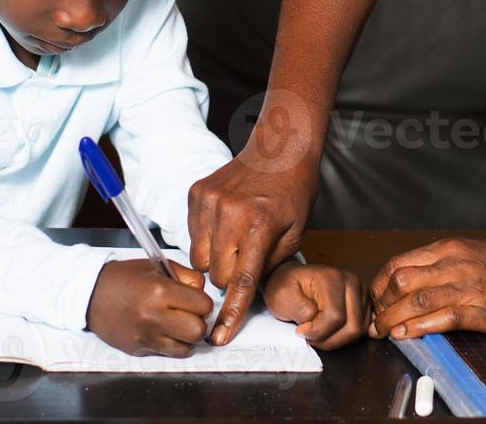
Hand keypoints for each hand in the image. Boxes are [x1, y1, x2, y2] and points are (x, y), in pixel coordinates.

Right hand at [86, 259, 213, 356]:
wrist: (92, 295)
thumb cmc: (125, 278)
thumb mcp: (157, 267)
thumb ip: (186, 277)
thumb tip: (204, 293)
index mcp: (159, 291)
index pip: (203, 305)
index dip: (202, 302)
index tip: (195, 299)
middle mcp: (153, 316)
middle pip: (198, 330)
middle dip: (198, 321)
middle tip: (189, 313)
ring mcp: (146, 336)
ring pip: (188, 347)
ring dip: (187, 336)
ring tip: (177, 323)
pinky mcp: (140, 349)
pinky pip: (170, 353)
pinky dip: (174, 345)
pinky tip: (166, 332)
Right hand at [188, 133, 319, 345]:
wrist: (279, 148)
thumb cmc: (293, 191)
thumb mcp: (294, 233)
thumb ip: (269, 266)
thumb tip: (246, 292)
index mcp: (259, 225)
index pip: (240, 281)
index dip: (230, 313)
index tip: (219, 336)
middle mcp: (229, 213)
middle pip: (215, 274)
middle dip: (229, 275)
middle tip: (247, 257)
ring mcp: (208, 201)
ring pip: (198, 258)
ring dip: (215, 258)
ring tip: (235, 238)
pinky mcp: (196, 193)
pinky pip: (191, 233)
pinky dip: (206, 236)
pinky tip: (225, 221)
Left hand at [263, 260, 368, 350]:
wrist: (292, 281)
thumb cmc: (286, 287)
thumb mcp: (281, 296)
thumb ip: (300, 309)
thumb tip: (316, 319)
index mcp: (332, 277)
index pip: (335, 317)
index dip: (317, 331)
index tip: (300, 329)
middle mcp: (352, 282)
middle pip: (352, 327)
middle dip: (328, 339)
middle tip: (309, 334)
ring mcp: (361, 292)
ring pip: (358, 332)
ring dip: (335, 339)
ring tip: (317, 331)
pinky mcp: (364, 303)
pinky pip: (362, 331)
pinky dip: (345, 337)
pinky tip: (330, 330)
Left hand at [368, 239, 485, 339]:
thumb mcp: (470, 253)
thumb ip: (441, 265)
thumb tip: (410, 283)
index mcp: (448, 249)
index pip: (397, 264)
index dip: (379, 286)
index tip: (376, 302)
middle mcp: (454, 264)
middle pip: (400, 282)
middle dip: (381, 305)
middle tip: (378, 322)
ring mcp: (469, 287)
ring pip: (417, 300)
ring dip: (394, 319)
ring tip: (386, 332)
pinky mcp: (484, 310)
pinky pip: (445, 318)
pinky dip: (420, 327)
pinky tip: (408, 334)